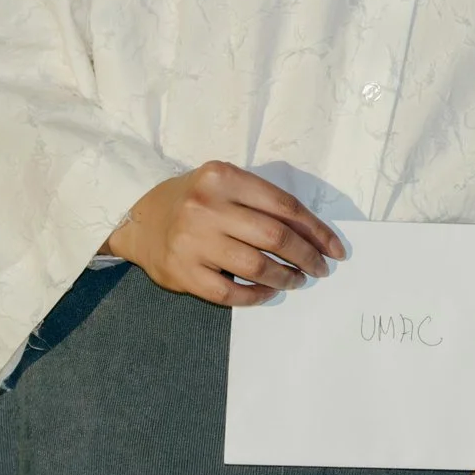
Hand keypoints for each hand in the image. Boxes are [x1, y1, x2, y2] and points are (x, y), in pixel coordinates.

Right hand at [105, 161, 344, 305]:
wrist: (139, 219)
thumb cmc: (194, 199)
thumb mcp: (224, 183)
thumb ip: (262, 200)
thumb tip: (312, 234)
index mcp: (224, 177)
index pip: (284, 206)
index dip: (316, 231)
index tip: (335, 249)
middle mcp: (207, 206)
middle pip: (274, 236)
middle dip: (307, 256)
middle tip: (320, 269)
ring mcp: (193, 241)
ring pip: (256, 266)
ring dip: (285, 278)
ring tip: (297, 280)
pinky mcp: (183, 273)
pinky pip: (230, 292)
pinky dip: (256, 296)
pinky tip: (267, 293)